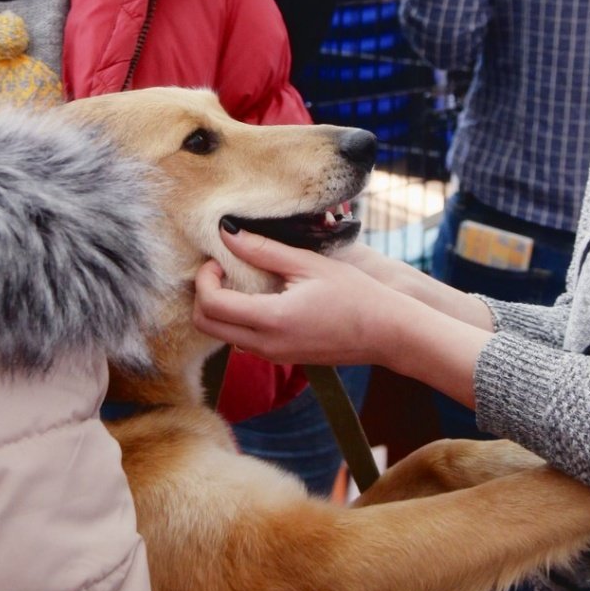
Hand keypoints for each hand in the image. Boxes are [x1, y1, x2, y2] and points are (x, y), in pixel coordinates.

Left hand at [193, 227, 404, 366]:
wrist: (386, 332)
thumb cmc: (355, 294)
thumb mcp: (308, 264)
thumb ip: (264, 250)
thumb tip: (228, 232)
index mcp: (271, 319)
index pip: (211, 304)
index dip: (204, 278)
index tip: (217, 258)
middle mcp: (266, 345)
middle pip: (206, 325)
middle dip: (204, 294)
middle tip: (221, 268)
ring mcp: (273, 356)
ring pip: (223, 335)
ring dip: (220, 306)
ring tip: (241, 278)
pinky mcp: (282, 358)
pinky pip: (244, 340)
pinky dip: (238, 318)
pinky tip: (259, 295)